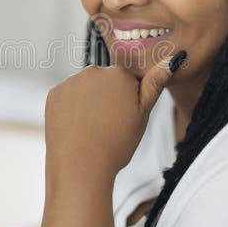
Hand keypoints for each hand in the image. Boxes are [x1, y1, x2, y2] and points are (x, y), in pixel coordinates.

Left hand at [44, 50, 185, 181]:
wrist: (81, 167)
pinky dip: (72, 108)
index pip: (129, 78)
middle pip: (106, 81)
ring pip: (86, 88)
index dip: (129, 99)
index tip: (124, 117)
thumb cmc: (116, 144)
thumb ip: (155, 84)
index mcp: (119, 73)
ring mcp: (71, 82)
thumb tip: (172, 59)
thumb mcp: (142, 115)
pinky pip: (68, 96)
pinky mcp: (54, 93)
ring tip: (92, 128)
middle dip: (109, 97)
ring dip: (90, 101)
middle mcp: (93, 70)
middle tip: (109, 125)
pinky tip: (77, 126)